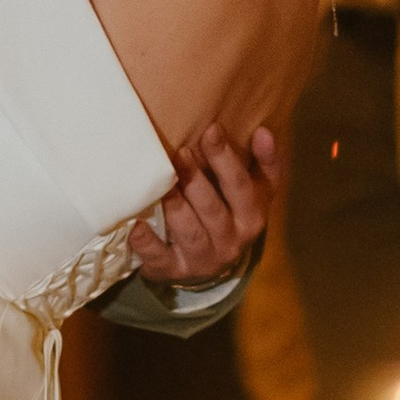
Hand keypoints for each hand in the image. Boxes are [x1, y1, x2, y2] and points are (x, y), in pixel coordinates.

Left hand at [129, 120, 278, 285]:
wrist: (208, 270)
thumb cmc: (230, 217)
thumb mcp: (254, 194)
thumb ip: (264, 164)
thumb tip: (264, 131)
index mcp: (251, 217)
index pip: (242, 186)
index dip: (227, 158)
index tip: (211, 129)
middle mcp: (231, 241)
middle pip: (213, 208)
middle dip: (196, 179)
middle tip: (180, 152)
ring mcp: (201, 258)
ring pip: (189, 231)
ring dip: (175, 206)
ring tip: (162, 182)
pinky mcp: (173, 270)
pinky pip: (159, 257)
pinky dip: (146, 242)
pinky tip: (135, 225)